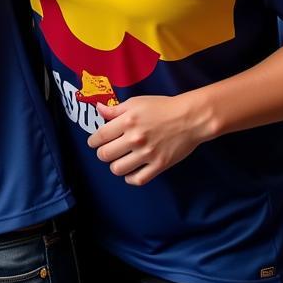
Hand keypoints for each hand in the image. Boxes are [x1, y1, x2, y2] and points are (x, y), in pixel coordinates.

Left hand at [86, 94, 206, 185]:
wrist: (189, 118)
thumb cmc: (162, 107)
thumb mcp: (136, 102)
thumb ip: (115, 109)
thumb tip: (98, 110)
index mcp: (127, 121)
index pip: (100, 136)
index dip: (93, 141)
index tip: (93, 143)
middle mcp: (135, 139)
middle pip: (105, 155)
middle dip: (102, 154)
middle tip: (106, 151)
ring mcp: (147, 154)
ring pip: (118, 169)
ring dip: (115, 166)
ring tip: (118, 161)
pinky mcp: (159, 165)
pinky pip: (138, 179)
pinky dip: (130, 178)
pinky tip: (130, 173)